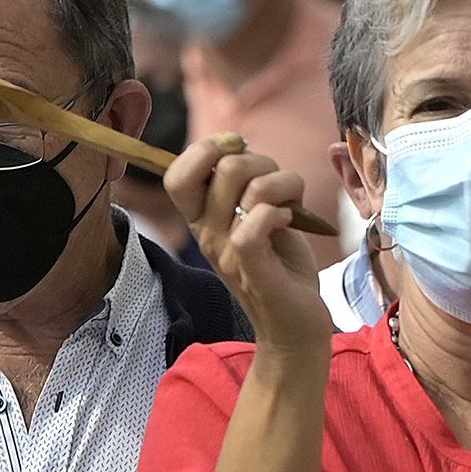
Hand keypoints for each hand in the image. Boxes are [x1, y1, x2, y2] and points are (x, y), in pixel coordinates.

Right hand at [167, 135, 332, 362]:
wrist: (294, 324)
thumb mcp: (252, 217)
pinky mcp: (254, 270)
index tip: (238, 149)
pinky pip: (256, 222)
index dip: (206, 149)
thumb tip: (238, 146)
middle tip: (277, 185)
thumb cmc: (279, 266)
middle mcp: (207, 235)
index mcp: (200, 220)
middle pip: (223, 168)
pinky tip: (289, 221)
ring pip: (251, 189)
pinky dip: (282, 211)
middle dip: (261, 162)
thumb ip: (241, 186)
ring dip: (283, 184)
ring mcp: (228, 254)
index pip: (176, 174)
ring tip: (290, 204)